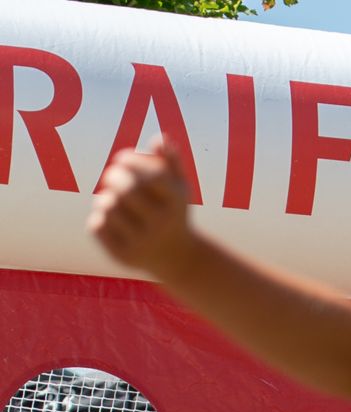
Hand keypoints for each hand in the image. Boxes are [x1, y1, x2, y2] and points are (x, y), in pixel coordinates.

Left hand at [88, 136, 198, 276]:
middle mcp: (163, 225)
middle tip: (111, 175)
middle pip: (127, 189)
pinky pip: (97, 226)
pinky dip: (99, 218)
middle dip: (112, 175)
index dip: (131, 160)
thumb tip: (160, 138)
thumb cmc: (174, 213)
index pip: (153, 175)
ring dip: (105, 199)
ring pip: (108, 207)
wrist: (179, 259)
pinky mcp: (125, 256)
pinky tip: (110, 220)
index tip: (121, 159)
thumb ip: (170, 162)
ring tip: (114, 202)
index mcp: (178, 204)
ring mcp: (144, 242)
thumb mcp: (178, 189)